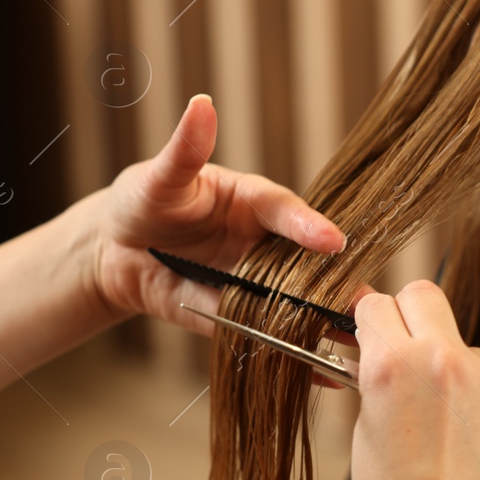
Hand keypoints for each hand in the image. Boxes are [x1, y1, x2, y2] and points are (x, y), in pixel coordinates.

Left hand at [90, 94, 345, 334]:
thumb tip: (201, 105)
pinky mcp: (232, 316)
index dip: (308, 225)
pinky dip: (294, 355)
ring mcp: (251, 282)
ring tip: (359, 341)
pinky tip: (323, 374)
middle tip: (365, 301)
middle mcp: (261, 243)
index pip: (284, 211)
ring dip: (326, 322)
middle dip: (336, 282)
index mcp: (252, 203)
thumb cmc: (143, 198)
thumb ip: (185, 149)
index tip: (332, 241)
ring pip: (294, 302)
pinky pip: (263, 336)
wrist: (113, 249)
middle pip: (305, 263)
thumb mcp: (161, 176)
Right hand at [348, 281, 479, 479]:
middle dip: (411, 319)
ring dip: (459, 372)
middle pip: (425, 295)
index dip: (371, 322)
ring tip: (451, 432)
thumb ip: (374, 380)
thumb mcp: (364, 434)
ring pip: (470, 347)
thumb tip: (375, 346)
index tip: (374, 334)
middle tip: (409, 355)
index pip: (377, 304)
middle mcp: (442, 360)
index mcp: (389, 365)